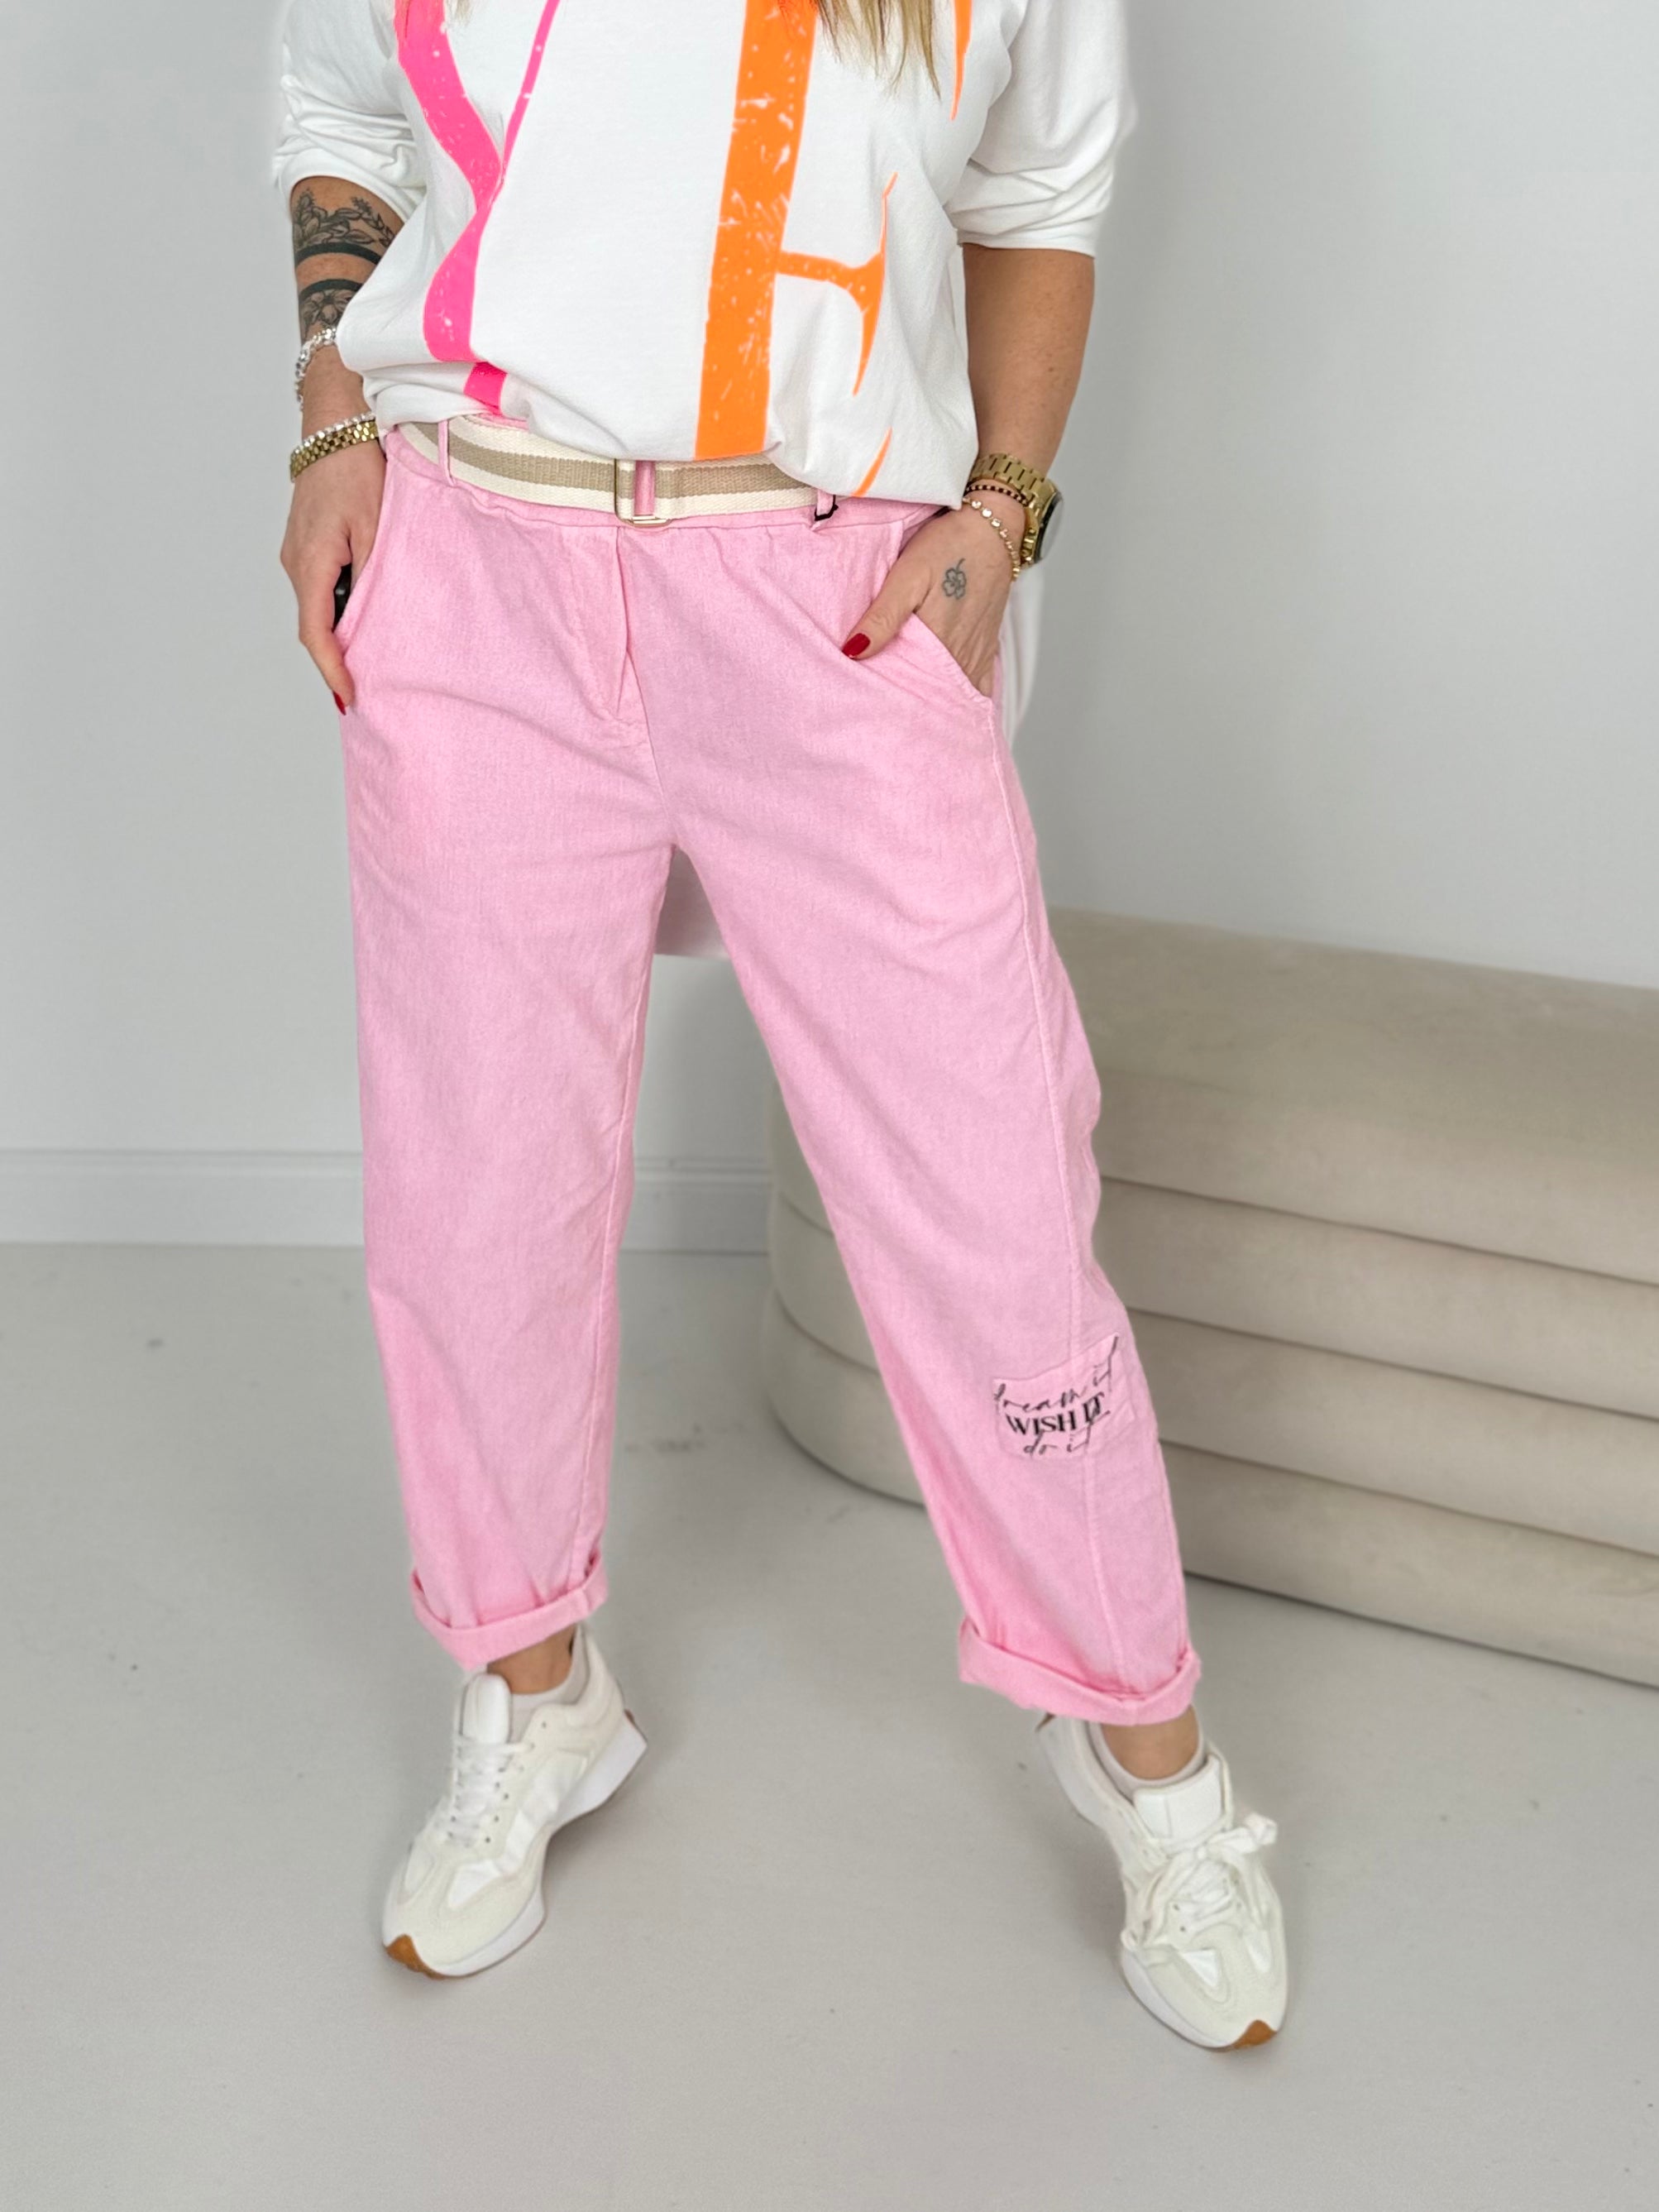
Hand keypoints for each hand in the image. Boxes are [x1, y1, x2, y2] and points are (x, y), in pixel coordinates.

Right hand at [279, 435, 384, 711]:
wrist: (335, 427)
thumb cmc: (357, 469)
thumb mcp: (377, 526)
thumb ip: (376, 575)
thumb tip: (376, 618)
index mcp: (311, 562)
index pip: (315, 632)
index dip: (332, 670)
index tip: (349, 697)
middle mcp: (295, 563)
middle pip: (315, 626)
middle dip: (337, 661)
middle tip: (365, 693)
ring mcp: (296, 554)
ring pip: (317, 607)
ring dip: (339, 635)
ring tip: (368, 662)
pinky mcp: (305, 546)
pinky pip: (319, 589)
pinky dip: (337, 610)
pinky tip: (362, 620)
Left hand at [841, 491, 1023, 696]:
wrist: (992, 528)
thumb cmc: (949, 546)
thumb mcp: (908, 575)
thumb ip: (882, 617)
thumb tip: (853, 652)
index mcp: (937, 641)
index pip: (908, 686)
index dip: (889, 699)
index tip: (868, 706)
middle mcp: (960, 655)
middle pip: (931, 694)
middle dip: (909, 707)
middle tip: (883, 718)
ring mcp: (976, 654)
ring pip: (953, 693)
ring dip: (934, 703)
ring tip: (909, 715)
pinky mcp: (986, 647)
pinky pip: (977, 686)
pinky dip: (962, 698)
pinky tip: (949, 707)